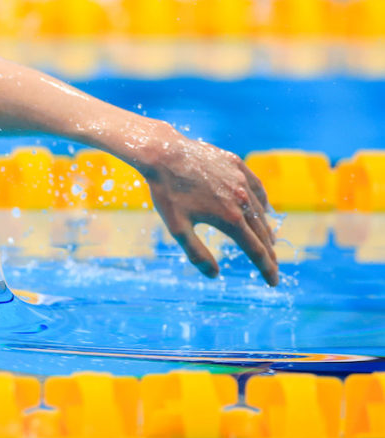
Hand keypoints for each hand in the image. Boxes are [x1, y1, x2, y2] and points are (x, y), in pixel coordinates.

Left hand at [137, 126, 278, 285]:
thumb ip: (197, 253)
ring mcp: (242, 180)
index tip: (273, 283)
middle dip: (268, 253)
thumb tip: (215, 275)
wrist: (164, 154)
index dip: (266, 269)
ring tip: (268, 243)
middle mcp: (242, 200)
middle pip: (262, 233)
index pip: (255, 251)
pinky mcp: (238, 165)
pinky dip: (262, 202)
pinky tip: (263, 209)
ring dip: (266, 229)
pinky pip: (257, 188)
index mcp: (230, 219)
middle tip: (272, 267)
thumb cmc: (167, 193)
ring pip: (261, 210)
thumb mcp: (177, 228)